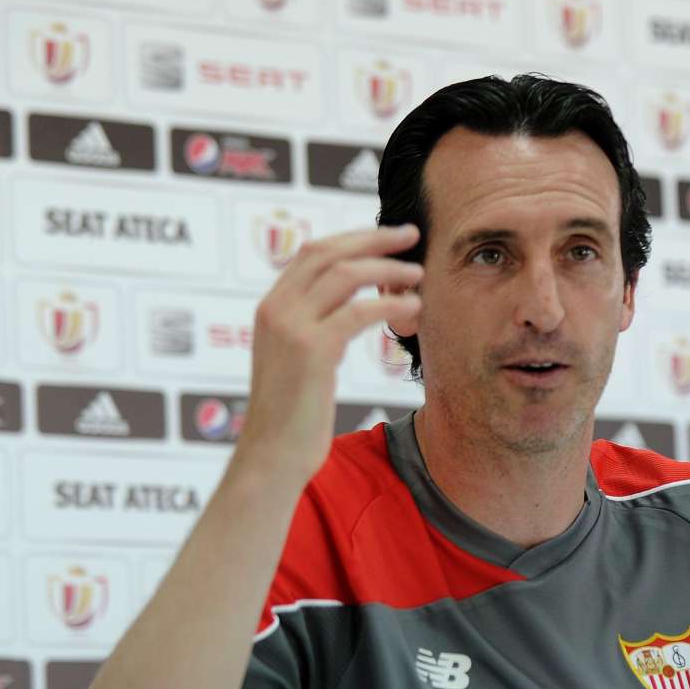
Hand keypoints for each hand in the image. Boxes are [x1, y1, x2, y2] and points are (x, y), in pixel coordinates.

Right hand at [235, 225, 423, 485]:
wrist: (272, 454)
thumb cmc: (294, 415)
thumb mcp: (297, 361)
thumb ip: (315, 329)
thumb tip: (350, 310)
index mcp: (270, 306)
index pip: (313, 252)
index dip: (354, 238)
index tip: (388, 236)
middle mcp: (276, 308)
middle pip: (329, 252)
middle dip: (374, 239)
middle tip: (411, 234)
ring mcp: (291, 327)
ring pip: (346, 275)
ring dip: (388, 269)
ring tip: (419, 274)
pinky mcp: (312, 350)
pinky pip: (359, 312)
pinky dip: (391, 303)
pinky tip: (413, 307)